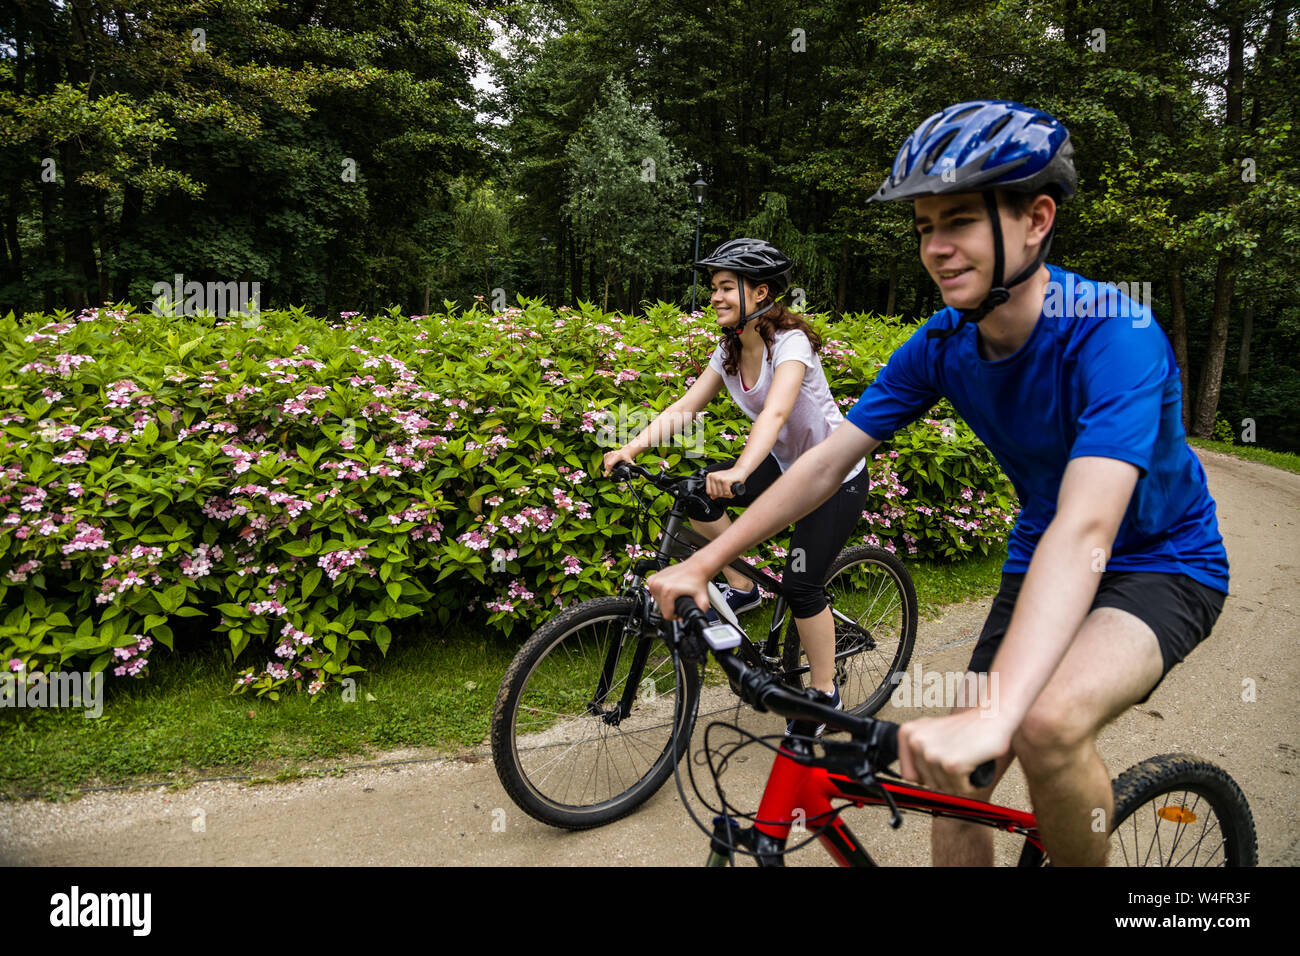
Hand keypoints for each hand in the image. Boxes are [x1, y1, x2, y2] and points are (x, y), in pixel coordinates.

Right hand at [602, 446, 636, 476]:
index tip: (605, 475)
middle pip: (607, 464)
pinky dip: (605, 463)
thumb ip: (632, 468)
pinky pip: (604, 459)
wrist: (626, 452)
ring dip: (606, 467)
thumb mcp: (630, 463)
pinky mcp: (608, 453)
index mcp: (618, 456)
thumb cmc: (627, 457)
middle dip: (607, 470)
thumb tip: (634, 474)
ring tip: (610, 469)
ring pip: (605, 462)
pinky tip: (608, 464)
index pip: (610, 464)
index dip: (608, 470)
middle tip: (609, 474)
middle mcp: (613, 453)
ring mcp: (610, 453)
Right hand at [647, 558, 712, 621]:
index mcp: (667, 590)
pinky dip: (662, 594)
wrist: (695, 567)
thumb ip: (699, 613)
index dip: (676, 615)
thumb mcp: (703, 600)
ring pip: (658, 601)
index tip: (681, 609)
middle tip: (680, 599)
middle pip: (662, 608)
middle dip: (671, 608)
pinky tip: (670, 590)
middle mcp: (658, 584)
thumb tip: (694, 622)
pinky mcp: (652, 579)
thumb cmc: (697, 580)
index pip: (667, 614)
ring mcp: (654, 581)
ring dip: (666, 601)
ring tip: (676, 594)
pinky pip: (654, 593)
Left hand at [705, 466, 747, 499]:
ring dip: (728, 494)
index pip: (709, 492)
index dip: (716, 494)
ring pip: (721, 494)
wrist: (740, 470)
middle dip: (723, 495)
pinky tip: (732, 489)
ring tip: (730, 488)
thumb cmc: (731, 476)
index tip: (721, 490)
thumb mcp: (721, 482)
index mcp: (710, 476)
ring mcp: (719, 478)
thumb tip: (712, 497)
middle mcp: (713, 477)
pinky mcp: (725, 480)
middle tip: (727, 489)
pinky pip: (727, 493)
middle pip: (715, 494)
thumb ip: (715, 489)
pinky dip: (731, 493)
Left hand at [897, 710, 1013, 795]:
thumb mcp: (932, 734)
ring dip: (959, 782)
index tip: (940, 767)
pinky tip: (973, 766)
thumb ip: (918, 753)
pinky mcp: (951, 765)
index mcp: (907, 733)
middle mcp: (916, 742)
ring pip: (944, 789)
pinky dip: (970, 785)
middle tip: (959, 759)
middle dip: (946, 779)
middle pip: (928, 784)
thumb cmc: (966, 727)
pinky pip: (959, 790)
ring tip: (966, 760)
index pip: (909, 775)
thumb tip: (910, 780)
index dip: (927, 777)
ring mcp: (932, 754)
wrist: (993, 715)